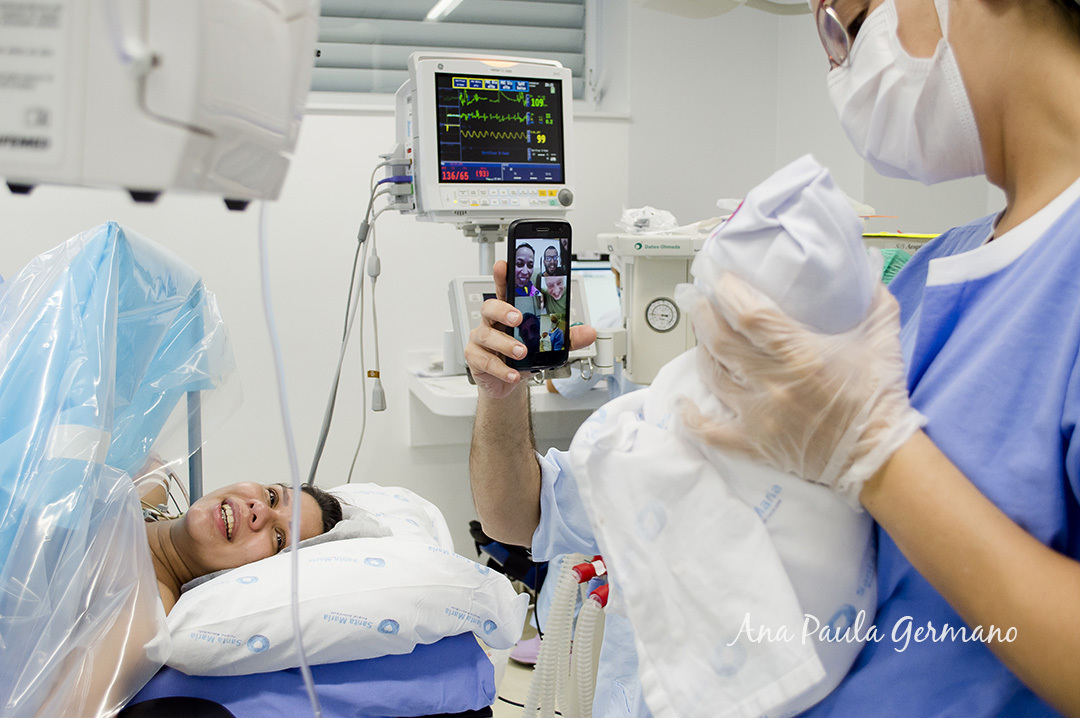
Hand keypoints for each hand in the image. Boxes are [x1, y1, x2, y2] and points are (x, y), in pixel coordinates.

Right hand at [464, 261, 595, 399]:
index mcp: (507, 312)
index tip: (503, 265)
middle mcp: (491, 323)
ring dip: (505, 343)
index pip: (503, 290)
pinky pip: (484, 360)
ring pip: (487, 335)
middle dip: (502, 310)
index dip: (501, 277)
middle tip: (518, 318)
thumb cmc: (523, 358)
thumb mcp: (547, 345)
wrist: (508, 383)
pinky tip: (513, 373)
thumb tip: (588, 332)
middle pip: (489, 307)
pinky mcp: (475, 358)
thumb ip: (567, 338)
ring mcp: (481, 340)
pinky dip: (501, 368)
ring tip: (521, 352)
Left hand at [679, 271, 924, 504]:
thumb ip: (873, 300)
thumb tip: (865, 271)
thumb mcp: (882, 339)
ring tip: (701, 337)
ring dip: (701, 353)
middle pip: (720, 342)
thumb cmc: (879, 398)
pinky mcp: (754, 444)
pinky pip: (710, 432)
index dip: (729, 294)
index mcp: (801, 355)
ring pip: (712, 377)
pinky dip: (691, 418)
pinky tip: (682, 404)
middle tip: (700, 300)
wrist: (878, 456)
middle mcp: (772, 384)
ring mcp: (758, 416)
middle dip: (704, 316)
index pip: (750, 316)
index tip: (721, 280)